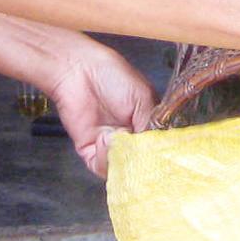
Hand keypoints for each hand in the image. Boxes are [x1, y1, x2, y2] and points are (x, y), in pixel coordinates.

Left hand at [47, 43, 155, 178]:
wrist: (79, 71)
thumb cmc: (114, 76)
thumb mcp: (144, 97)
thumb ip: (152, 126)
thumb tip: (156, 150)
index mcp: (147, 125)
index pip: (157, 149)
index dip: (159, 155)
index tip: (161, 155)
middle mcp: (130, 139)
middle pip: (140, 163)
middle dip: (140, 161)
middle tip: (139, 150)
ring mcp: (111, 147)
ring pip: (121, 169)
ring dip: (121, 157)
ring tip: (118, 135)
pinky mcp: (90, 151)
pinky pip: (101, 168)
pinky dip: (105, 158)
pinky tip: (104, 138)